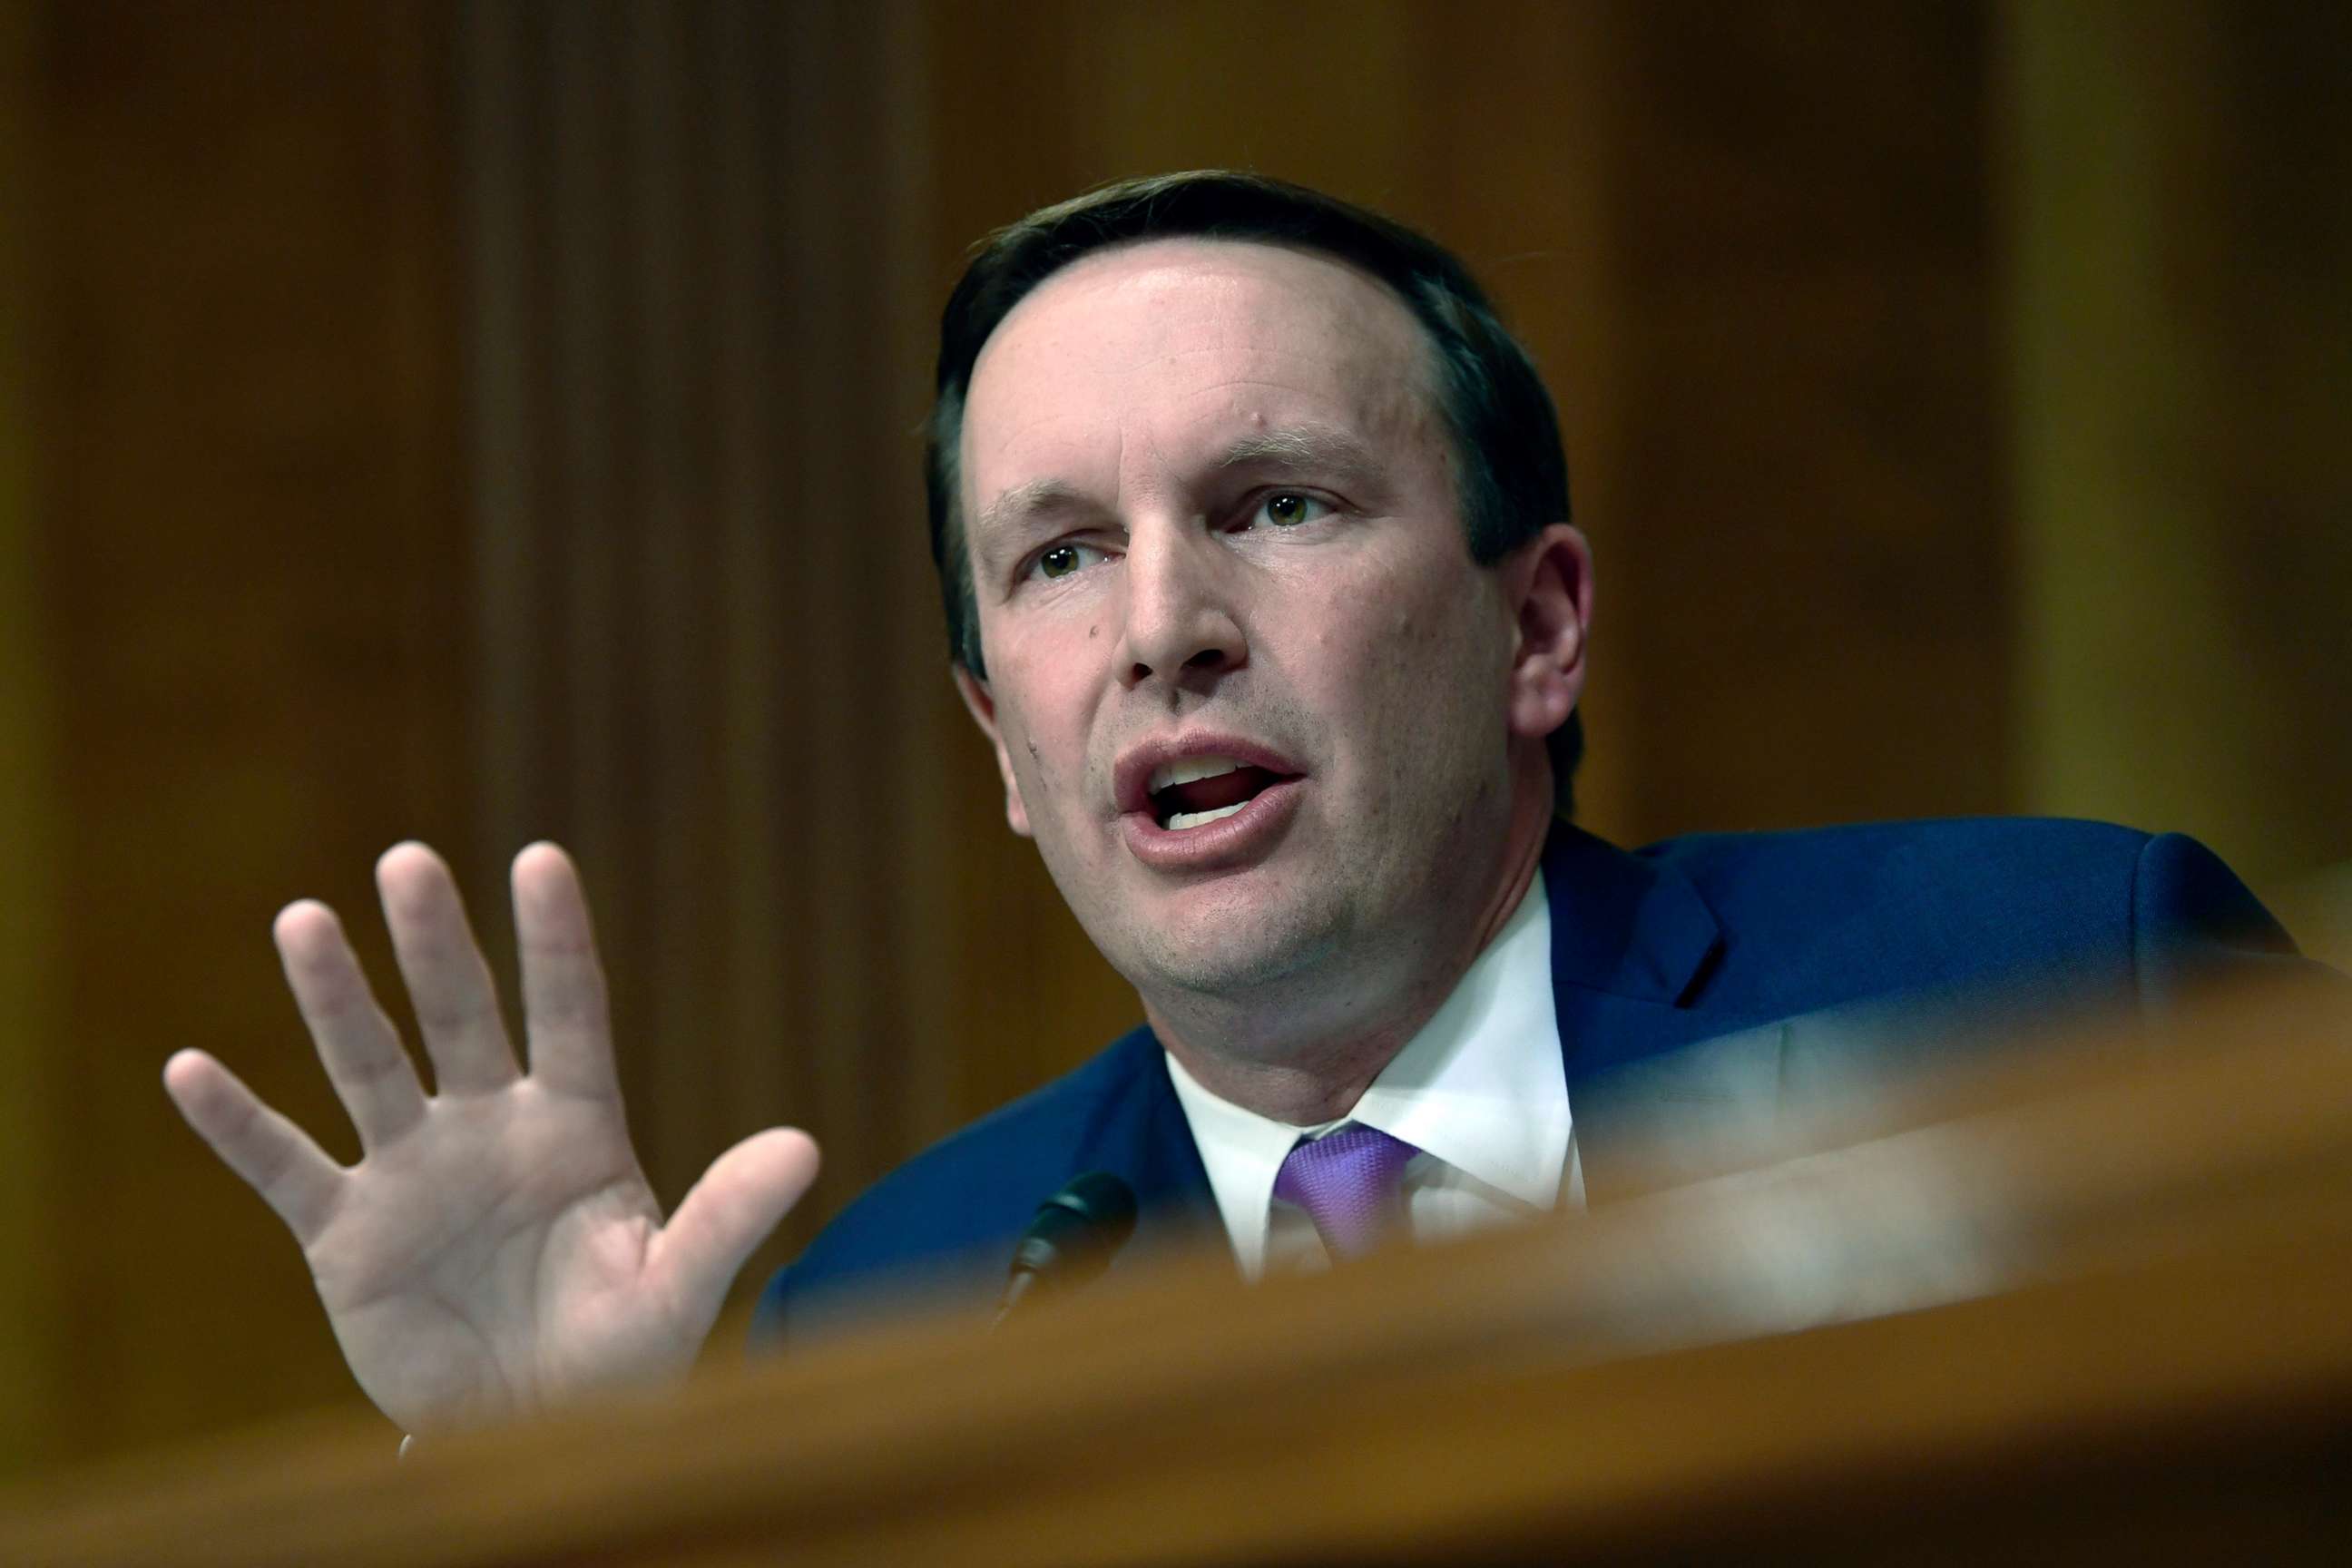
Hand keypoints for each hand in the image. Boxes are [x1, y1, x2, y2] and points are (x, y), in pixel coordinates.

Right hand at [163, 842, 819, 1435]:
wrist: (540, 1437)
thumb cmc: (622, 1359)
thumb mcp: (678, 1289)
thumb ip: (730, 1216)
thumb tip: (806, 1146)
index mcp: (578, 1127)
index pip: (570, 1014)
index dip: (556, 941)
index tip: (541, 857)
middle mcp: (491, 1130)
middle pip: (460, 1018)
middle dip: (435, 943)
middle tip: (409, 859)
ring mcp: (414, 1175)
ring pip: (369, 1068)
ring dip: (334, 999)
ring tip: (304, 920)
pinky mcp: (348, 1237)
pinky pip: (285, 1168)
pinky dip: (237, 1125)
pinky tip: (190, 1070)